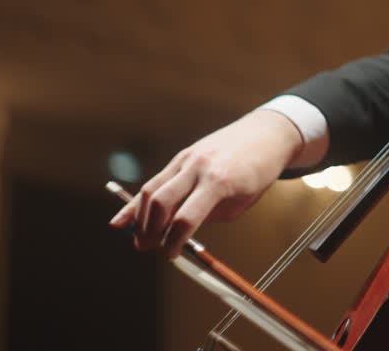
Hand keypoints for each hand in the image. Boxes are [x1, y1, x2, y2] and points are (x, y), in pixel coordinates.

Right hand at [108, 109, 305, 256]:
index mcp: (219, 181)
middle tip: (147, 248)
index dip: (174, 242)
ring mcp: (188, 158)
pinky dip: (137, 201)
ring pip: (152, 190)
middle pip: (161, 203)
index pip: (186, 218)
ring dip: (140, 218)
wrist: (266, 134)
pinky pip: (156, 180)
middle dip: (150, 230)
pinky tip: (122, 218)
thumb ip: (210, 216)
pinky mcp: (182, 156)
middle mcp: (199, 167)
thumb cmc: (259, 170)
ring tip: (139, 239)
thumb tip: (178, 234)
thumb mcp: (242, 201)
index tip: (171, 255)